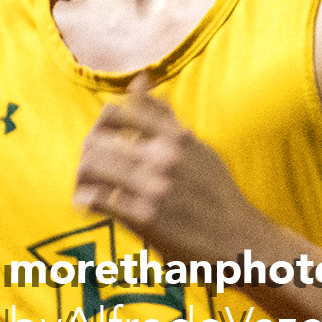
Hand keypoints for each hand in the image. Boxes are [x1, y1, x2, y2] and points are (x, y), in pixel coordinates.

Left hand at [73, 74, 263, 260]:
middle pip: (96, 139)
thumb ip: (165, 116)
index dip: (100, 125)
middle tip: (89, 168)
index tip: (103, 140)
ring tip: (86, 187)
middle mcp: (164, 157)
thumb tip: (139, 80)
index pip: (116, 112)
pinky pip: (97, 199)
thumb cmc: (217, 194)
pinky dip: (85, 200)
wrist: (240, 240)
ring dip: (81, 177)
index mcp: (177, 137)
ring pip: (91, 166)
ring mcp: (154, 187)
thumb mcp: (198, 148)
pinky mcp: (145, 218)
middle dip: (86, 154)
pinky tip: (90, 206)